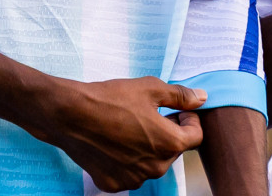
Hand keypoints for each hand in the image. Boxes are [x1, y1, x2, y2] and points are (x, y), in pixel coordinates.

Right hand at [23, 76, 206, 191]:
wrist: (70, 114)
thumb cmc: (110, 98)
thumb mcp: (149, 88)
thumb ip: (180, 96)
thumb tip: (202, 98)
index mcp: (169, 143)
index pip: (195, 136)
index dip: (190, 119)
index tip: (178, 109)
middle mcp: (156, 167)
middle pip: (172, 150)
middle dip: (167, 132)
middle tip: (150, 114)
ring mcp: (134, 179)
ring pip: (151, 162)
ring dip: (148, 147)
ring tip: (128, 126)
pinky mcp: (114, 183)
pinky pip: (130, 172)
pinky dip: (127, 160)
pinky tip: (114, 141)